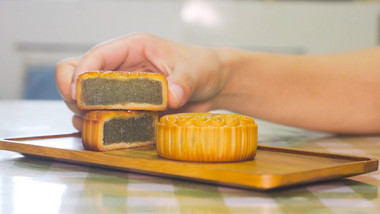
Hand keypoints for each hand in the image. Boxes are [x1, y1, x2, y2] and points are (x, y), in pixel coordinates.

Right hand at [55, 33, 228, 130]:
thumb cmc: (202, 67)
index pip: (95, 56)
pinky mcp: (126, 106)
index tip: (78, 95)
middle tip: (87, 113)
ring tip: (99, 126)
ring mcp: (121, 87)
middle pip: (78, 75)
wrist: (211, 84)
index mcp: (132, 48)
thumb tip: (170, 96)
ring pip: (85, 98)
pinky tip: (108, 133)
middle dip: (76, 95)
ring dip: (85, 114)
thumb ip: (182, 83)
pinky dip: (99, 126)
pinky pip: (102, 115)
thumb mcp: (194, 73)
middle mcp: (121, 66)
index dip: (81, 74)